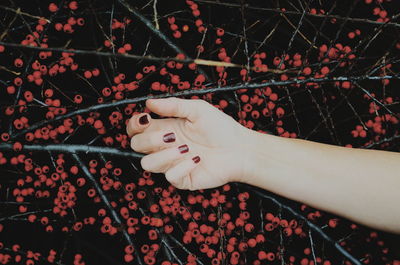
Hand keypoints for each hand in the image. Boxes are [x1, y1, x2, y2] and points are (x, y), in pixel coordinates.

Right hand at [126, 97, 251, 189]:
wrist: (240, 149)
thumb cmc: (221, 128)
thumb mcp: (198, 110)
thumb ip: (173, 105)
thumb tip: (149, 102)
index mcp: (165, 128)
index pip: (137, 129)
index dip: (134, 125)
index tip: (145, 119)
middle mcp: (165, 146)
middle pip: (137, 146)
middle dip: (149, 140)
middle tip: (170, 135)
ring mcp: (172, 163)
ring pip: (148, 164)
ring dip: (163, 155)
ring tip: (185, 148)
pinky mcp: (183, 178)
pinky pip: (170, 177)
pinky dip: (181, 168)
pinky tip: (197, 159)